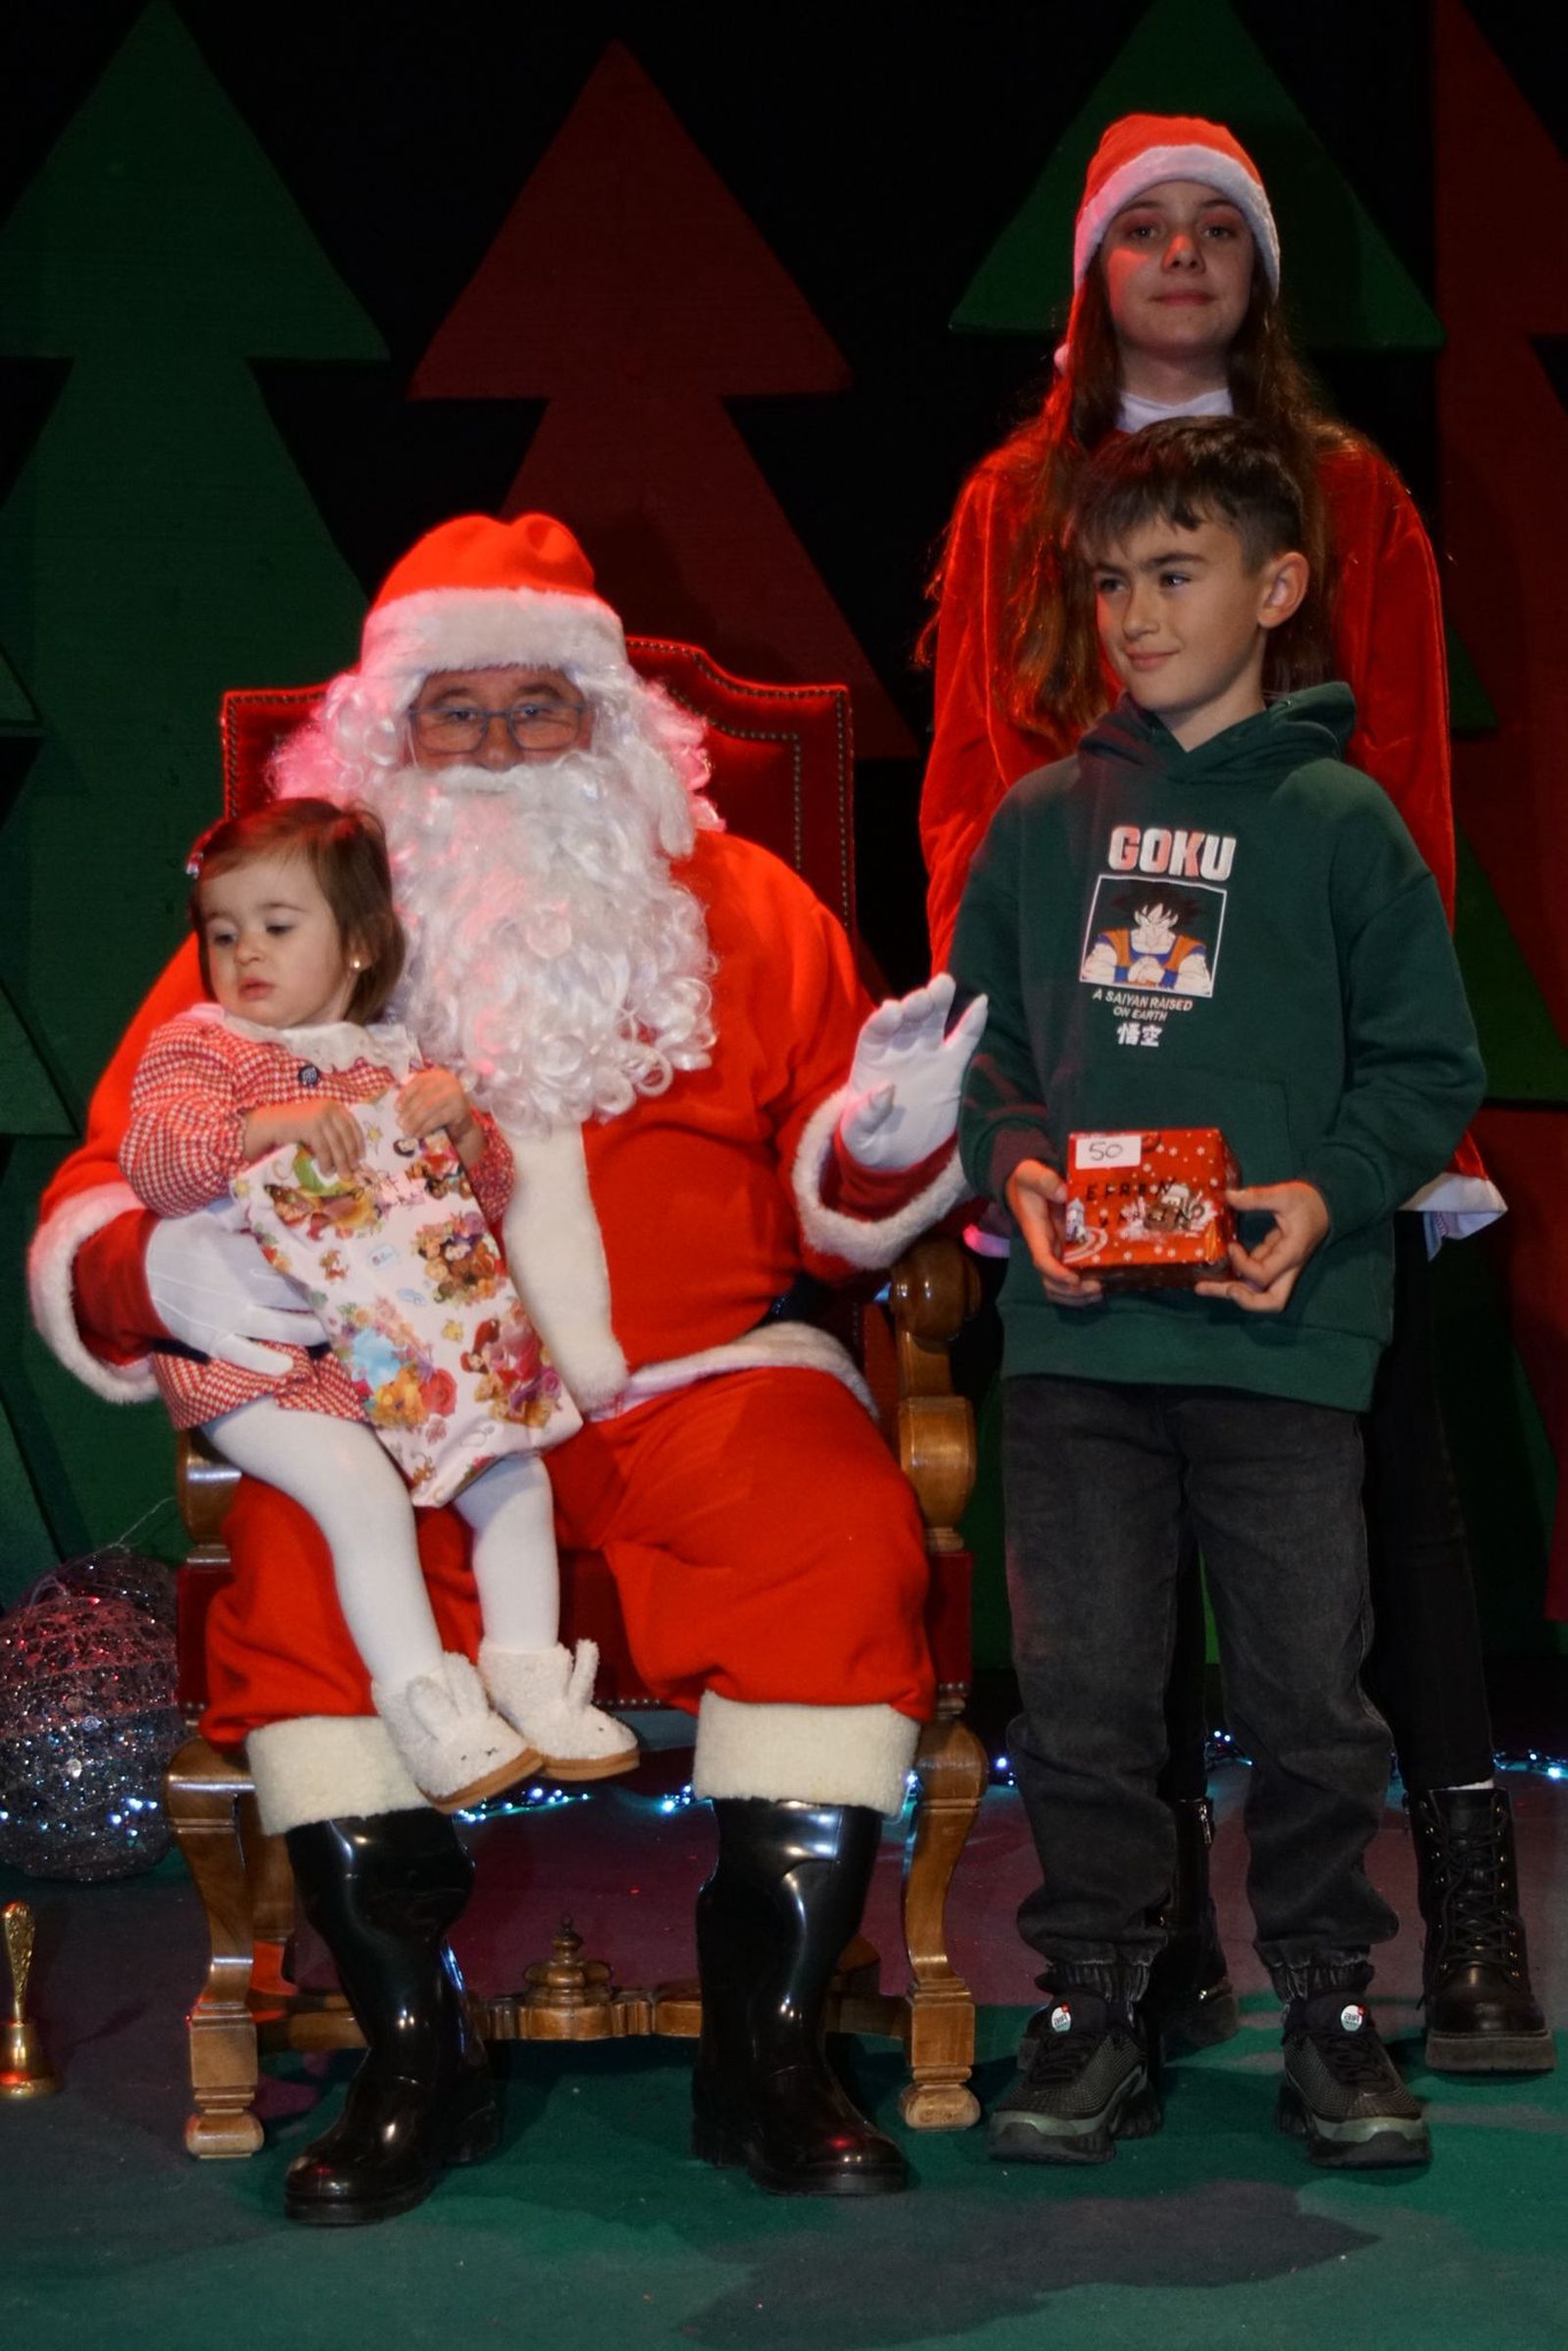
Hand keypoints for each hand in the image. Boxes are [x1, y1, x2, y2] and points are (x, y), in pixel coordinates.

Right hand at [145, 1205, 325, 1372]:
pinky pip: (242, 1356)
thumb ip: (242, 1211)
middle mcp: (232, 1286)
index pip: (282, 1257)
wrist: (137, 1274)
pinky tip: (288, 1366)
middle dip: (321, 1297)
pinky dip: (265, 1363)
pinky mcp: (209, 1341)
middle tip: (352, 1298)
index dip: (314, 1262)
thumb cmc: (180, 1239)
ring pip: (277, 1329)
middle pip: (288, 1294)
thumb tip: (279, 1192)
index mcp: (232, 1251)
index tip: (342, 1263)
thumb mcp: (205, 1217)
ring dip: (309, 1331)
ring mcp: (221, 1316)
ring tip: (336, 1329)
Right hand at [243, 1096, 364, 1180]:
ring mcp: (319, 1117)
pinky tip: (326, 1171)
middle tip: (354, 1170)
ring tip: (343, 1175)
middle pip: (346, 1135)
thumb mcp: (317, 1123)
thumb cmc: (294, 1126)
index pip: (352, 1124)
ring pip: (336, 1143)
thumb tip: (351, 1154)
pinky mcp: (310, 1127)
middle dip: (351, 1155)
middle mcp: (329, 1108)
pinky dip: (326, 1161)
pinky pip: (323, 1148)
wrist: (271, 1124)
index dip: (358, 1141)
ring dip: (341, 1162)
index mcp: (333, 1106)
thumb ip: (332, 1130)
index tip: (362, 1156)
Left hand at [397, 1068, 477, 1151]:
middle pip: (423, 1095)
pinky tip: (419, 1134)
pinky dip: (426, 1127)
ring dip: (416, 1121)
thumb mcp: (428, 1099)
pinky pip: (438, 1119)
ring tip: (407, 1131)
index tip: (396, 1108)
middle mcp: (448, 1081)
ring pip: (429, 1107)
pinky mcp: (459, 1109)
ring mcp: (455, 1094)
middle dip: (410, 1110)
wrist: (463, 1122)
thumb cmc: (440, 1109)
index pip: (418, 1082)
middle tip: (400, 1123)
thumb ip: (415, 1097)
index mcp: (437, 1075)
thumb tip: (398, 1107)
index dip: (406, 1094)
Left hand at [837, 975, 988, 1171]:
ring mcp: (927, 1054)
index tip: (892, 1012)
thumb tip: (884, 1089)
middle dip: (914, 1005)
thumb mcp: (859, 1136)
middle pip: (907, 1019)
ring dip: (938, 1001)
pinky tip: (983, 1004)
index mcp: (872, 1061)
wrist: (898, 1155)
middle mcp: (899, 1049)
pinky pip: (964, 1039)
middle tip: (922, 999)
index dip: (883, 1021)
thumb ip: (865, 1115)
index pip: (875, 1033)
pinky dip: (973, 1021)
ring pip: (933, 1020)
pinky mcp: (951, 1066)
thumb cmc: (870, 1141)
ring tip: (945, 985)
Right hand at [1005, 1160, 1102, 1305]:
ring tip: (1101, 1291)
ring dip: (1078, 1295)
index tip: (1074, 1278)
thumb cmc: (1028, 1181)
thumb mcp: (1030, 1173)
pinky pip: (1071, 1278)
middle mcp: (1046, 1248)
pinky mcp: (1068, 1251)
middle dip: (1072, 1290)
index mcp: (1036, 1234)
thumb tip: (1064, 1193)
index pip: (1042, 1260)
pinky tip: (1103, 1286)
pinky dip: (1083, 1289)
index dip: (1056, 1273)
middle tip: (1097, 1286)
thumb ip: (1044, 1180)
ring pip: (1060, 1286)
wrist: (1025, 1185)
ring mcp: (1057, 1252)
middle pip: (1051, 1282)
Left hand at [1194, 1182, 1329, 1313]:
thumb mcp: (1285, 1195)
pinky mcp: (1272, 1262)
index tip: (1232, 1247)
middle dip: (1240, 1299)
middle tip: (1211, 1289)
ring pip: (1258, 1292)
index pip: (1264, 1275)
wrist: (1324, 1206)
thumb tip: (1229, 1195)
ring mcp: (1280, 1268)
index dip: (1243, 1265)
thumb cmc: (1308, 1202)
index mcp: (1291, 1255)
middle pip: (1269, 1301)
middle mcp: (1286, 1268)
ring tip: (1201, 1287)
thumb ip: (1257, 1197)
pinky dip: (1235, 1277)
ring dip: (1231, 1292)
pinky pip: (1253, 1277)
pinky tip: (1214, 1271)